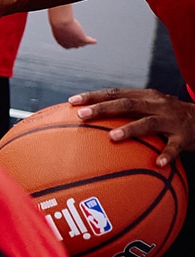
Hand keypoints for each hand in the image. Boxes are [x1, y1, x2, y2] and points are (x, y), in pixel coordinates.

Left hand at [48, 6, 95, 48]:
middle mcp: (68, 44)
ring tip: (89, 40)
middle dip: (78, 42)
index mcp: (61, 42)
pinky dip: (92, 41)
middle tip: (80, 40)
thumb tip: (60, 23)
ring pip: (82, 43)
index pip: (68, 45)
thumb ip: (60, 27)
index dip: (71, 42)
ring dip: (85, 42)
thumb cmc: (57, 22)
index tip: (73, 39)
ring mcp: (76, 42)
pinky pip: (88, 41)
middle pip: (76, 45)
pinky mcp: (82, 39)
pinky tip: (94, 41)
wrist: (61, 23)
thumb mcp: (58, 26)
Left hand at [70, 88, 194, 166]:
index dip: (94, 96)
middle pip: (127, 104)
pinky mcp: (184, 136)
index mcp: (145, 96)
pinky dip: (167, 155)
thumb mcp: (148, 108)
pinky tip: (158, 163)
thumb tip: (88, 120)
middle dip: (104, 108)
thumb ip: (124, 112)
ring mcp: (170, 120)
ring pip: (149, 123)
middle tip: (82, 115)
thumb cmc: (166, 116)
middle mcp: (157, 104)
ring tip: (112, 137)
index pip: (116, 93)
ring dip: (130, 129)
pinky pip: (174, 147)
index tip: (72, 100)